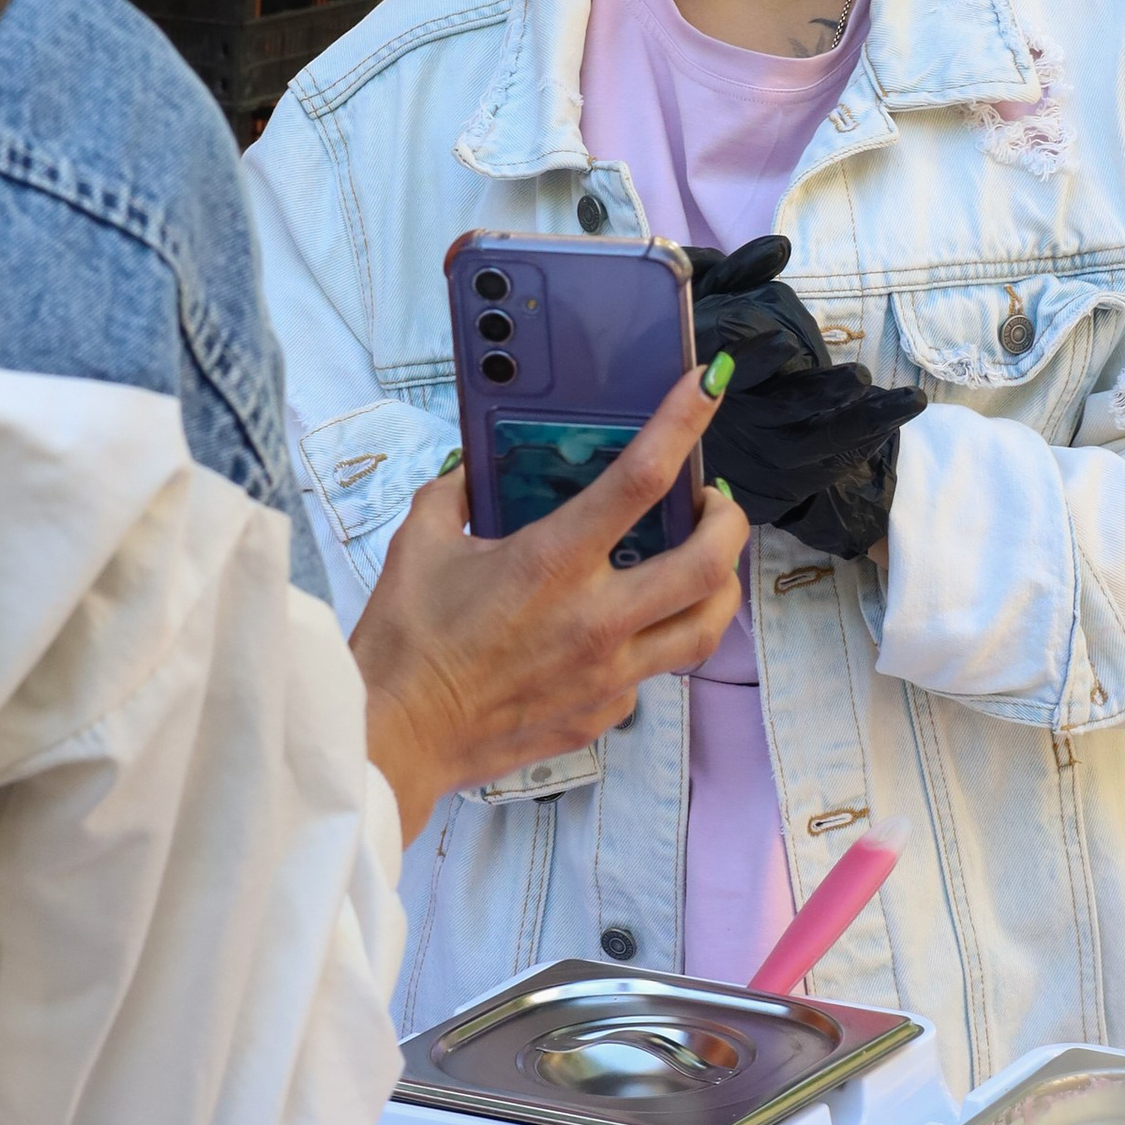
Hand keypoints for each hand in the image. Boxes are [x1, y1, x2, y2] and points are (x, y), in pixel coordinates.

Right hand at [350, 360, 746, 840]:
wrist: (395, 738)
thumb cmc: (403, 642)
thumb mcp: (420, 542)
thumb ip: (455, 493)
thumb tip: (475, 469)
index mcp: (553, 562)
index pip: (642, 477)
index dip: (685, 422)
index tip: (709, 386)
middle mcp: (596, 618)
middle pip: (711, 561)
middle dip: (730, 519)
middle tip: (715, 502)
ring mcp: (608, 673)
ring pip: (706, 625)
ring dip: (718, 585)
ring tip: (703, 562)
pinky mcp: (604, 712)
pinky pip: (651, 670)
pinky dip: (651, 640)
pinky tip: (626, 627)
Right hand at [682, 237, 924, 560]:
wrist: (686, 426)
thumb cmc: (709, 345)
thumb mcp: (711, 301)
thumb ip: (742, 273)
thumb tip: (781, 246)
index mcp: (706, 376)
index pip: (725, 374)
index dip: (752, 361)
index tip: (784, 343)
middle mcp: (732, 422)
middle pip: (778, 414)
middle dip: (820, 397)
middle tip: (858, 378)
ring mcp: (759, 457)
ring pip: (814, 445)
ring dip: (863, 422)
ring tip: (908, 400)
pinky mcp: (783, 480)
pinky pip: (828, 467)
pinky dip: (866, 442)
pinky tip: (897, 417)